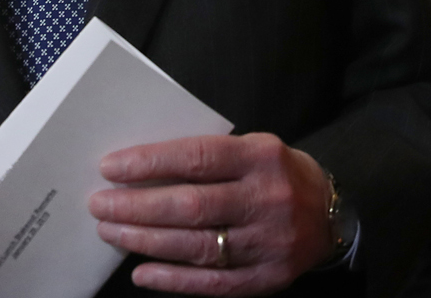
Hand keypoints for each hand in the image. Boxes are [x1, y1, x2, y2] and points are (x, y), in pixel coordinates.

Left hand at [88, 133, 333, 295]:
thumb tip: (143, 168)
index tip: (110, 167)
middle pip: (191, 206)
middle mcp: (267, 199)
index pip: (197, 157)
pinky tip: (141, 272)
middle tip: (99, 204)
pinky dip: (173, 279)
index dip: (150, 163)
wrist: (331, 214)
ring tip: (110, 231)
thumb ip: (209, 156)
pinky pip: (213, 283)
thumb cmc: (277, 174)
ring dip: (145, 240)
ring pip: (196, 247)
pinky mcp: (266, 278)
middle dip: (137, 206)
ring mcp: (268, 243)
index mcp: (261, 157)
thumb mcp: (254, 148)